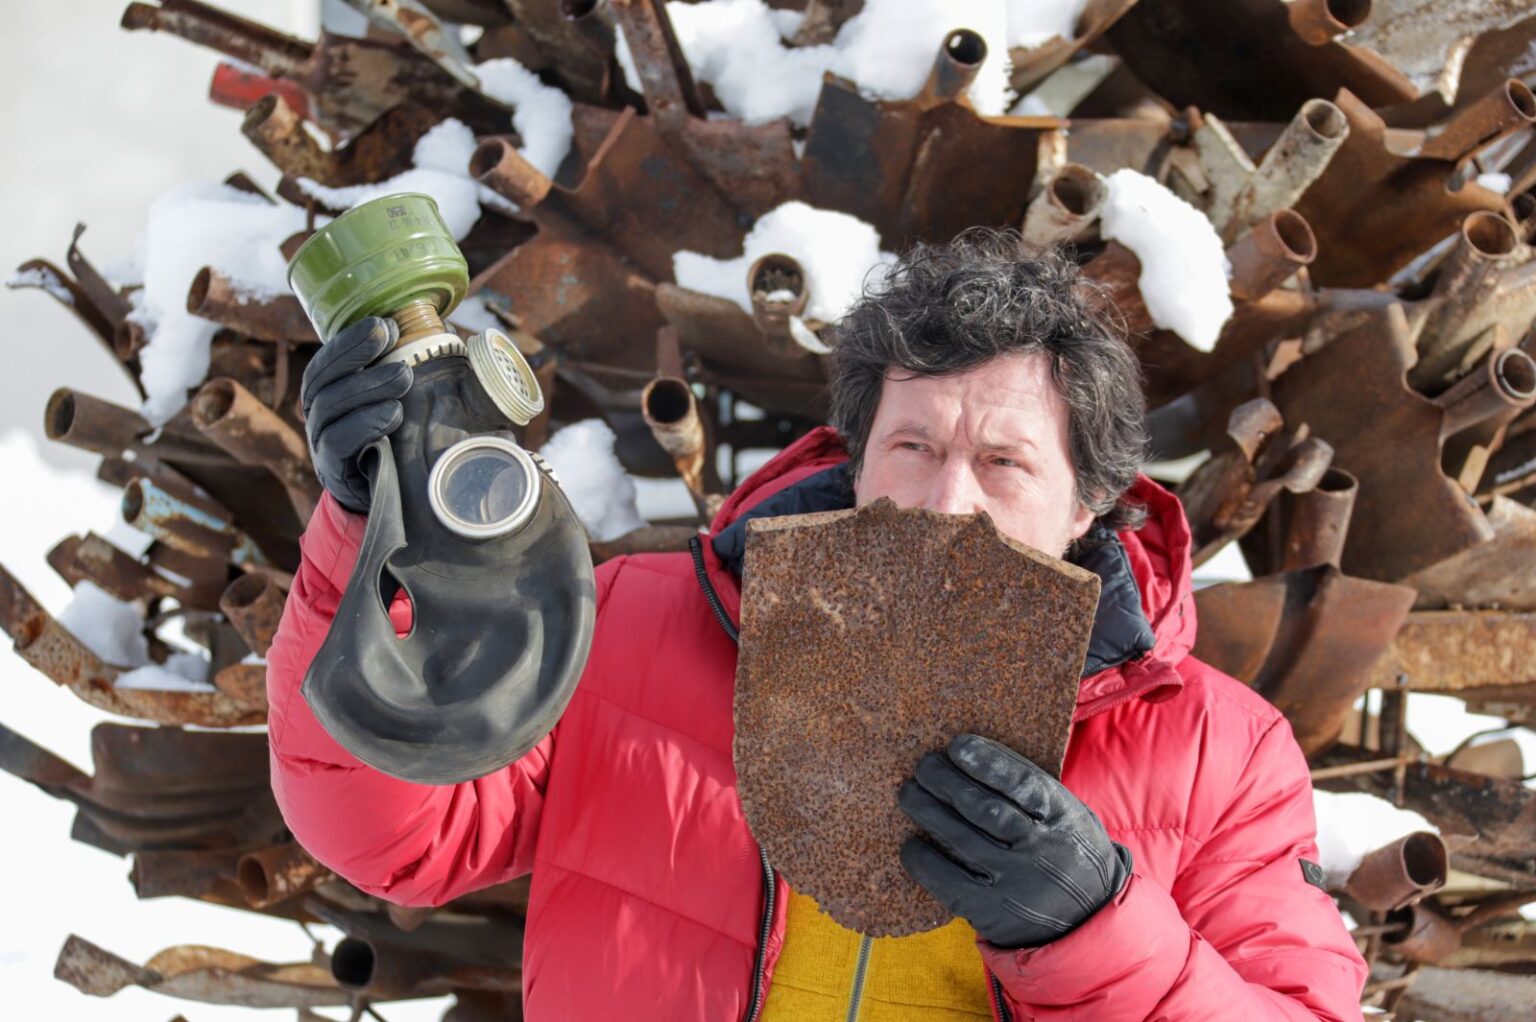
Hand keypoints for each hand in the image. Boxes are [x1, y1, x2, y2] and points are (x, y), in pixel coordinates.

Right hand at [300, 316, 411, 513]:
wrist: (385, 498)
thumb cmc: (395, 439)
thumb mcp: (398, 402)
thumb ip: (408, 372)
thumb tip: (446, 334)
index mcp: (329, 391)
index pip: (328, 359)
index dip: (351, 339)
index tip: (385, 324)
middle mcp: (318, 413)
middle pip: (323, 378)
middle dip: (356, 353)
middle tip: (392, 339)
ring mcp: (320, 442)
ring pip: (331, 407)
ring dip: (368, 388)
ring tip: (404, 376)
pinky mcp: (332, 470)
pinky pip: (338, 442)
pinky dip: (365, 425)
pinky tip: (393, 414)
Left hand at [898, 734, 1130, 948]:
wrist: (1086, 921)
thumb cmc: (1065, 851)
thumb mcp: (1070, 816)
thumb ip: (1035, 790)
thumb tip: (976, 753)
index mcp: (1064, 819)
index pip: (1022, 783)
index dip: (987, 761)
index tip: (957, 745)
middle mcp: (1041, 850)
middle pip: (984, 808)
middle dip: (946, 781)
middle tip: (924, 765)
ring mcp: (1016, 883)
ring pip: (962, 839)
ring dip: (928, 811)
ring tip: (909, 792)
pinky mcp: (993, 913)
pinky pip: (950, 883)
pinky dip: (925, 861)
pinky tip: (910, 845)